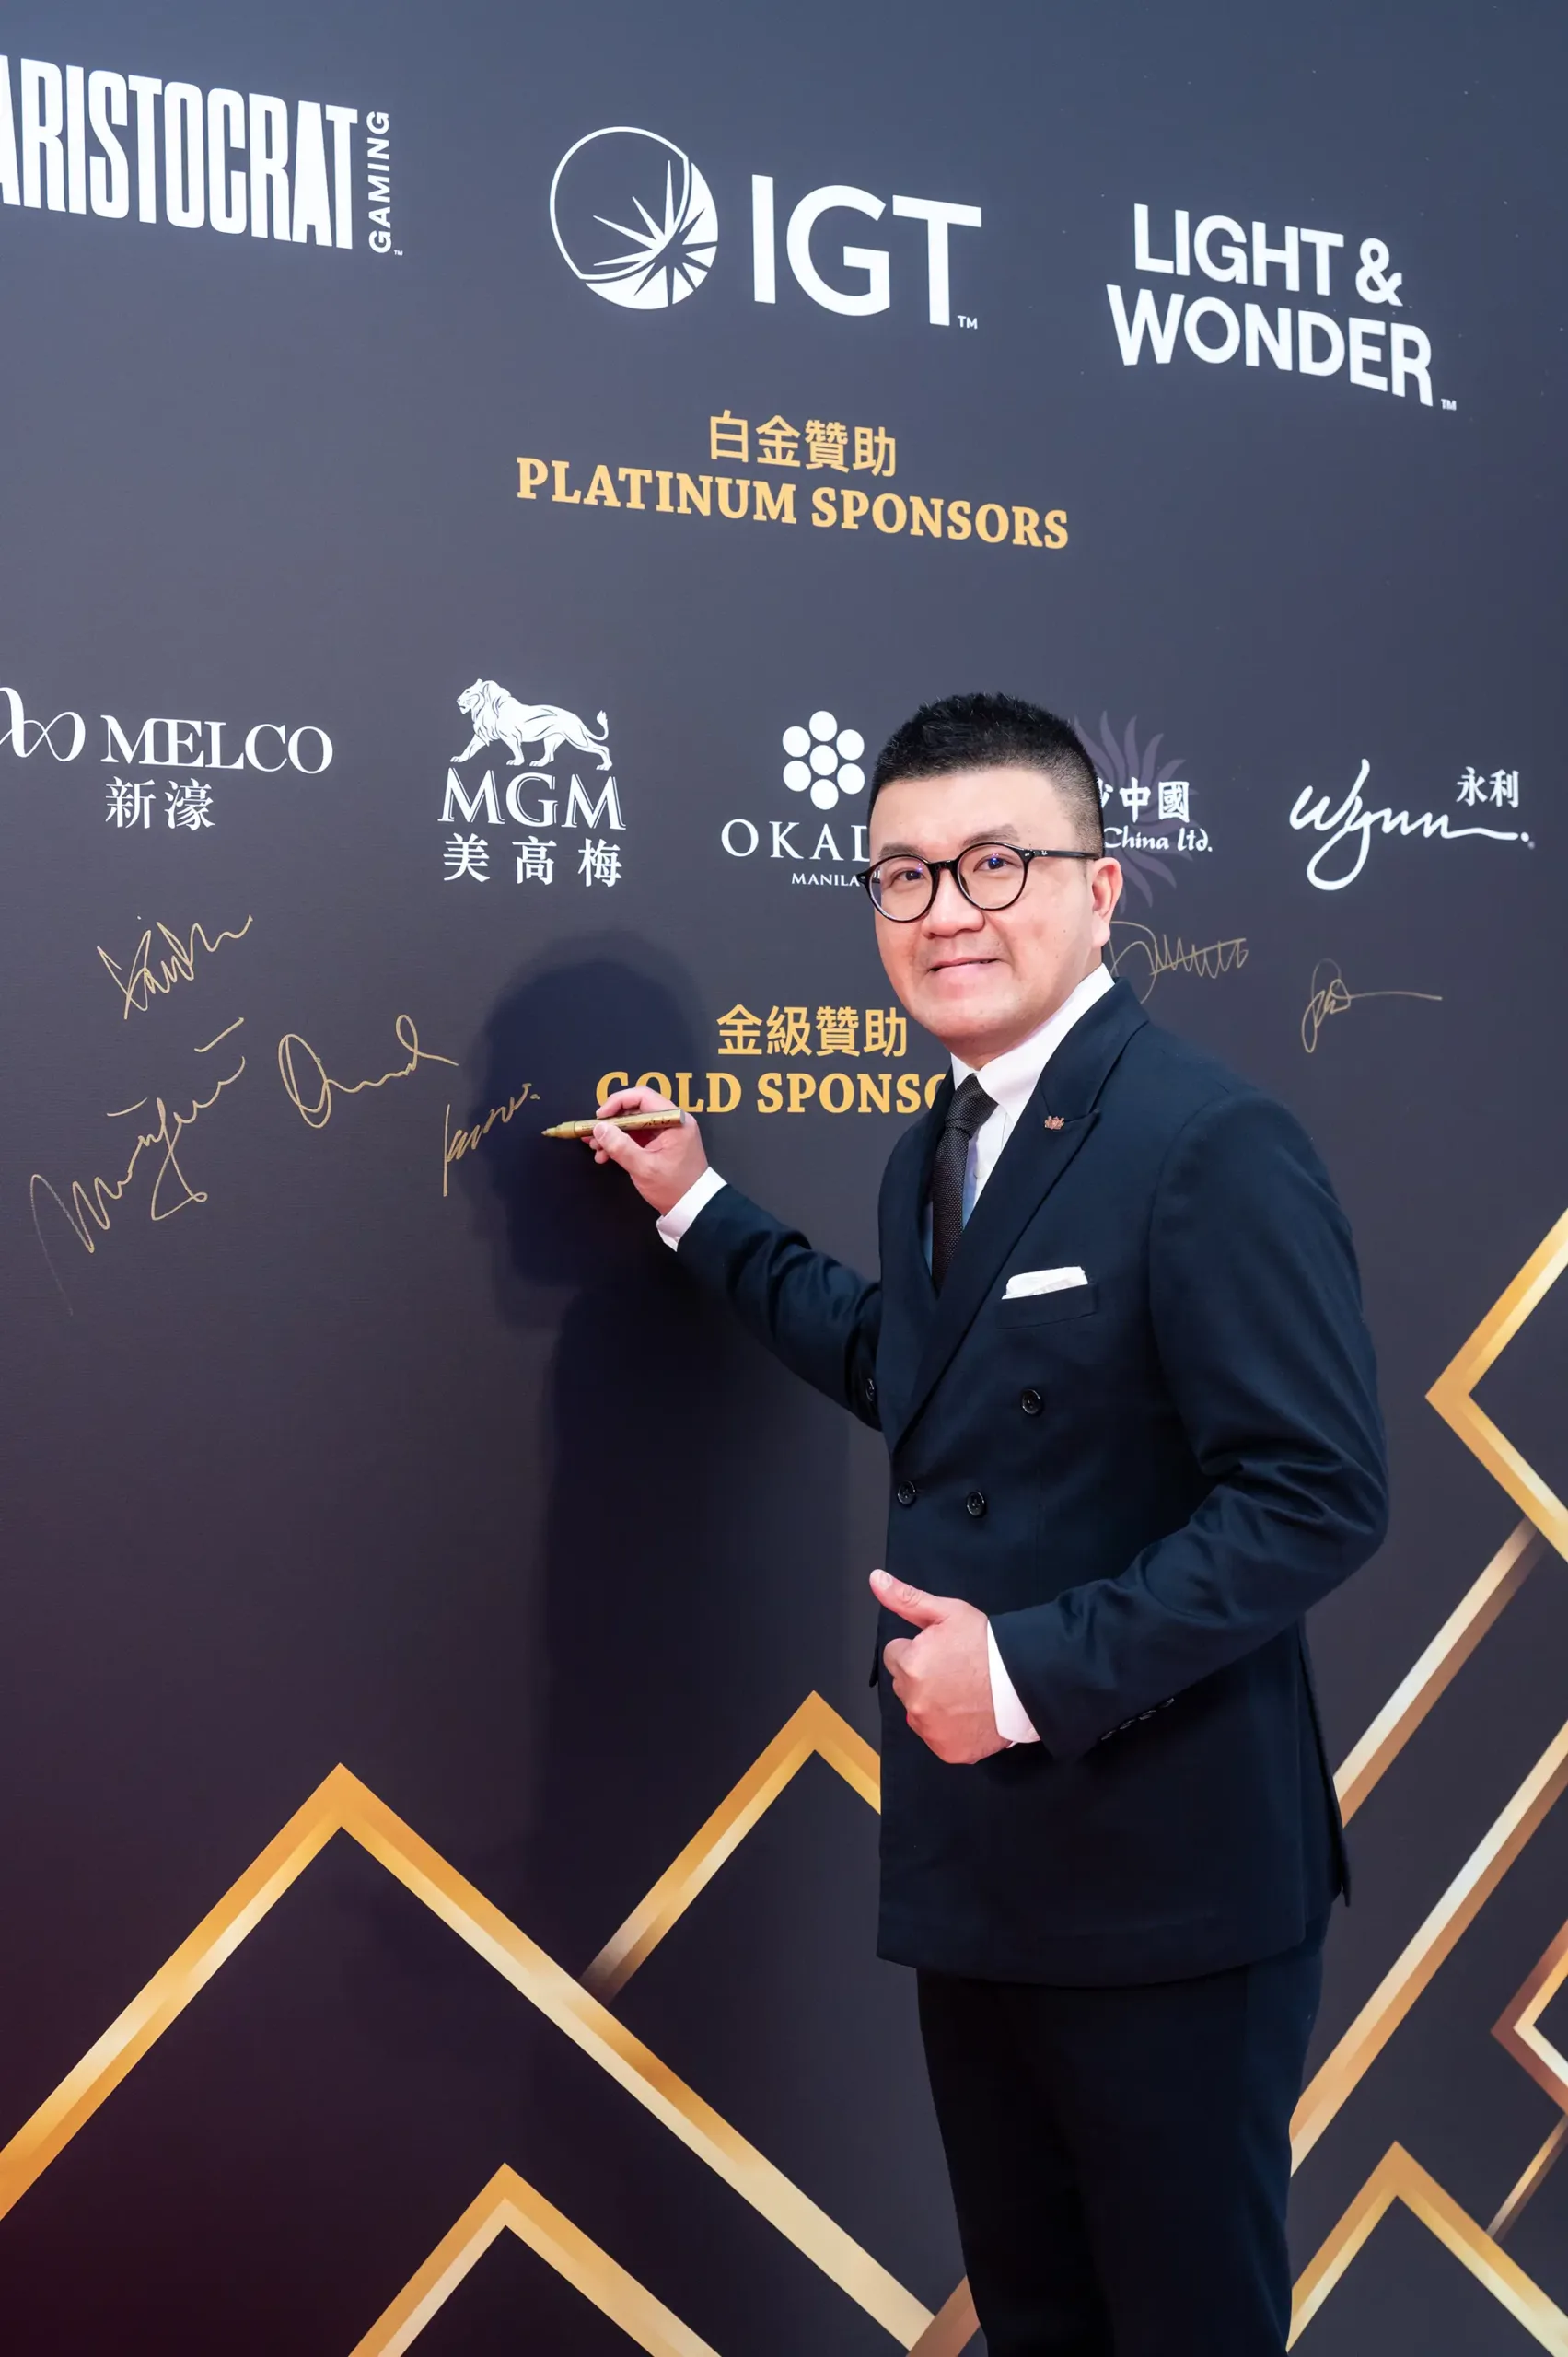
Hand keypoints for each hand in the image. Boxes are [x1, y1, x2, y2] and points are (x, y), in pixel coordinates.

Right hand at [586, 1083, 709, 1215]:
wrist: (693, 1208)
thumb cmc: (674, 1188)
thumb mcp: (644, 1167)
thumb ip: (620, 1146)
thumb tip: (599, 1128)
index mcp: (675, 1120)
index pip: (643, 1097)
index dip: (617, 1102)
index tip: (600, 1117)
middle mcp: (673, 1121)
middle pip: (635, 1110)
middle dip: (611, 1123)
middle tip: (593, 1135)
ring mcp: (667, 1132)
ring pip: (633, 1124)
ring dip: (613, 1135)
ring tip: (596, 1149)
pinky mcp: (661, 1143)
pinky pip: (637, 1136)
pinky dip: (621, 1144)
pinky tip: (606, 1155)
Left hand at [871, 1569, 1005, 1764]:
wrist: (1025, 1680)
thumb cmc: (987, 1644)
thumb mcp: (948, 1612)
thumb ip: (906, 1599)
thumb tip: (875, 1580)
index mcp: (911, 1666)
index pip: (894, 1656)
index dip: (916, 1649)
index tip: (941, 1650)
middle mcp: (915, 1702)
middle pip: (904, 1685)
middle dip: (921, 1676)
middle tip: (955, 1669)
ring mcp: (931, 1730)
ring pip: (918, 1712)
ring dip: (932, 1703)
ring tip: (964, 1692)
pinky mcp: (948, 1751)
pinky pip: (936, 1737)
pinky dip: (949, 1729)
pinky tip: (969, 1714)